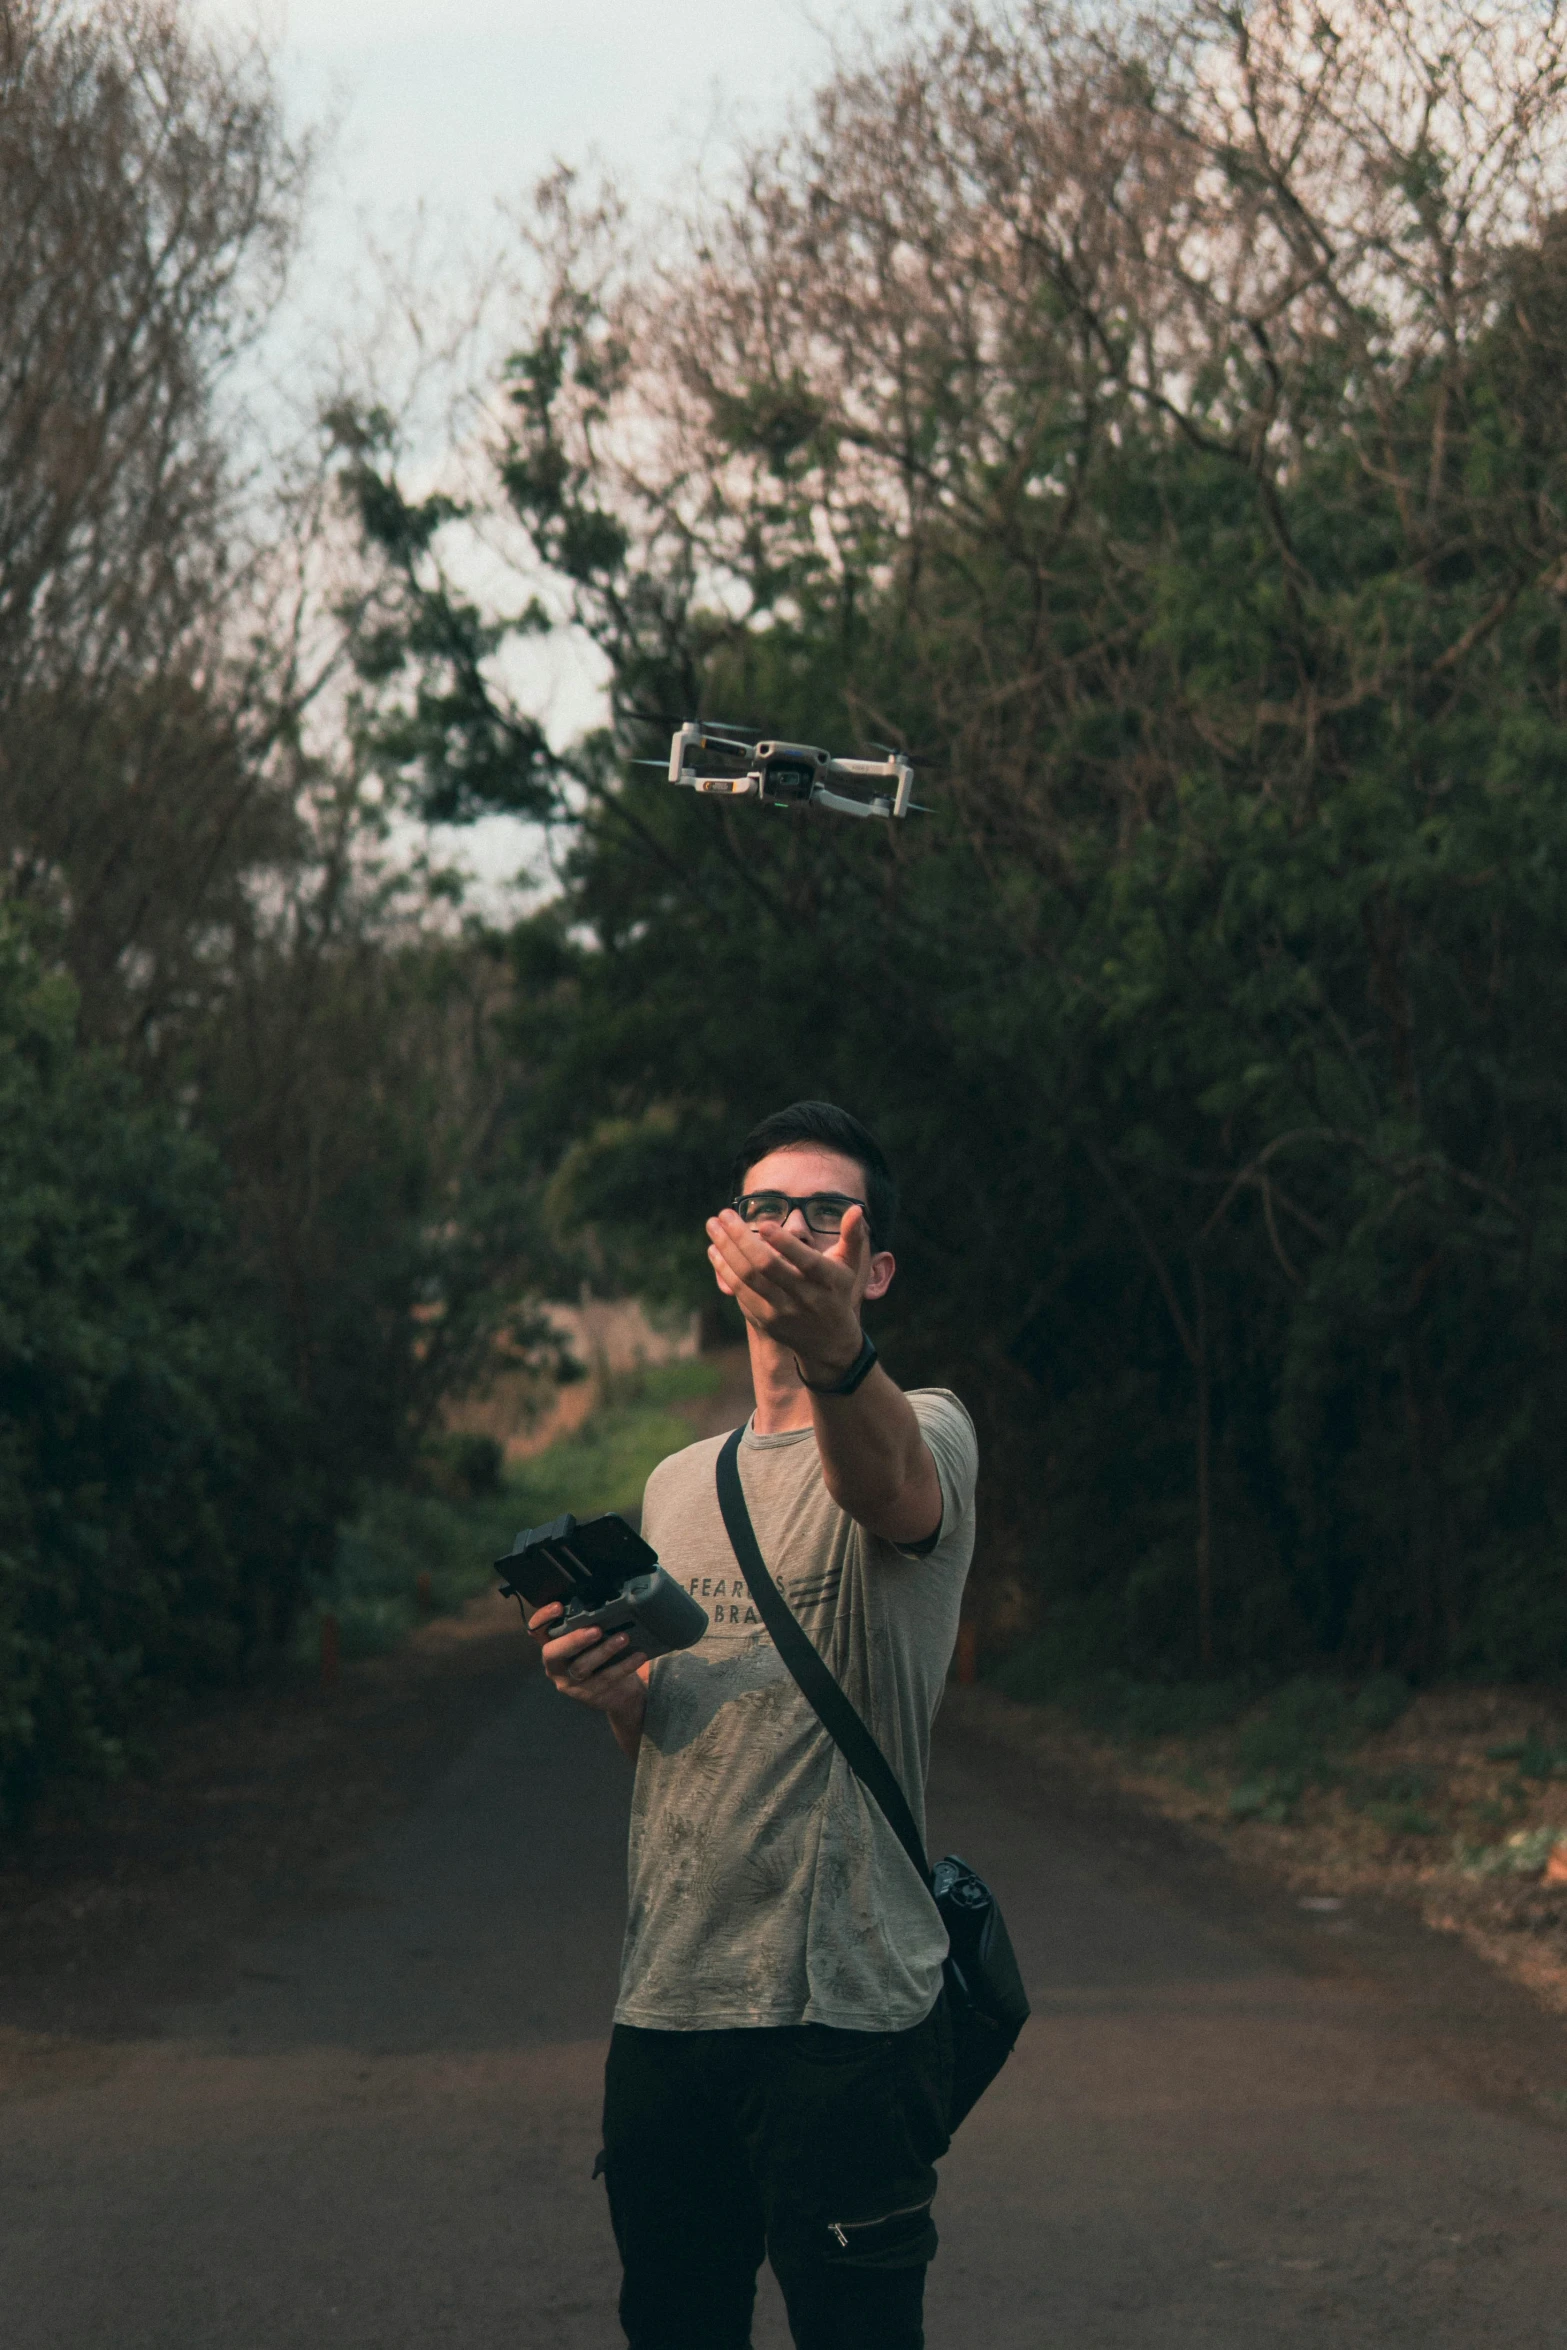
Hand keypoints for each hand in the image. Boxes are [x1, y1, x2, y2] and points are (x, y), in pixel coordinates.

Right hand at [528, 1602, 648, 1727]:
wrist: (618, 1694)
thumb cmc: (602, 1658)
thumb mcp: (591, 1642)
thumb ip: (588, 1626)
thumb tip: (605, 1602)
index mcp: (552, 1646)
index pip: (536, 1631)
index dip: (542, 1618)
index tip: (558, 1606)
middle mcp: (555, 1666)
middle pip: (553, 1653)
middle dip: (573, 1640)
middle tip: (595, 1629)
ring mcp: (570, 1683)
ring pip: (582, 1667)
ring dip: (604, 1650)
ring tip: (623, 1638)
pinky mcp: (589, 1695)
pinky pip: (606, 1678)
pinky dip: (624, 1665)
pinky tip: (638, 1656)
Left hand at [705, 1203, 867, 1383]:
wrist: (828, 1341)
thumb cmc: (838, 1291)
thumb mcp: (850, 1265)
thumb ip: (853, 1236)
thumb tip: (856, 1208)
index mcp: (827, 1281)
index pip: (805, 1262)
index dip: (784, 1244)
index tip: (762, 1224)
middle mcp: (804, 1298)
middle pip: (766, 1267)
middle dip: (741, 1238)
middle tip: (724, 1214)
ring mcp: (782, 1311)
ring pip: (748, 1279)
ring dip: (726, 1250)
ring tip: (712, 1225)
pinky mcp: (765, 1319)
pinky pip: (740, 1292)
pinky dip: (724, 1269)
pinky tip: (715, 1249)